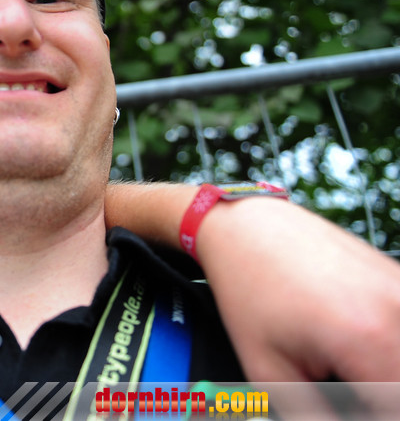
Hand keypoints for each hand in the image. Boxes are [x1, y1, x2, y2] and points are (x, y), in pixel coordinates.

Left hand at [197, 197, 399, 392]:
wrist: (245, 226)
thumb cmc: (249, 285)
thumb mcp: (268, 367)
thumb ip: (313, 414)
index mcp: (368, 338)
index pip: (391, 406)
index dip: (366, 412)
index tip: (337, 404)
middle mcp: (397, 310)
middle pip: (399, 383)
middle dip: (373, 395)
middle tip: (334, 384)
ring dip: (379, 372)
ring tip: (337, 364)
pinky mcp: (399, 278)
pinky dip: (383, 346)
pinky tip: (347, 338)